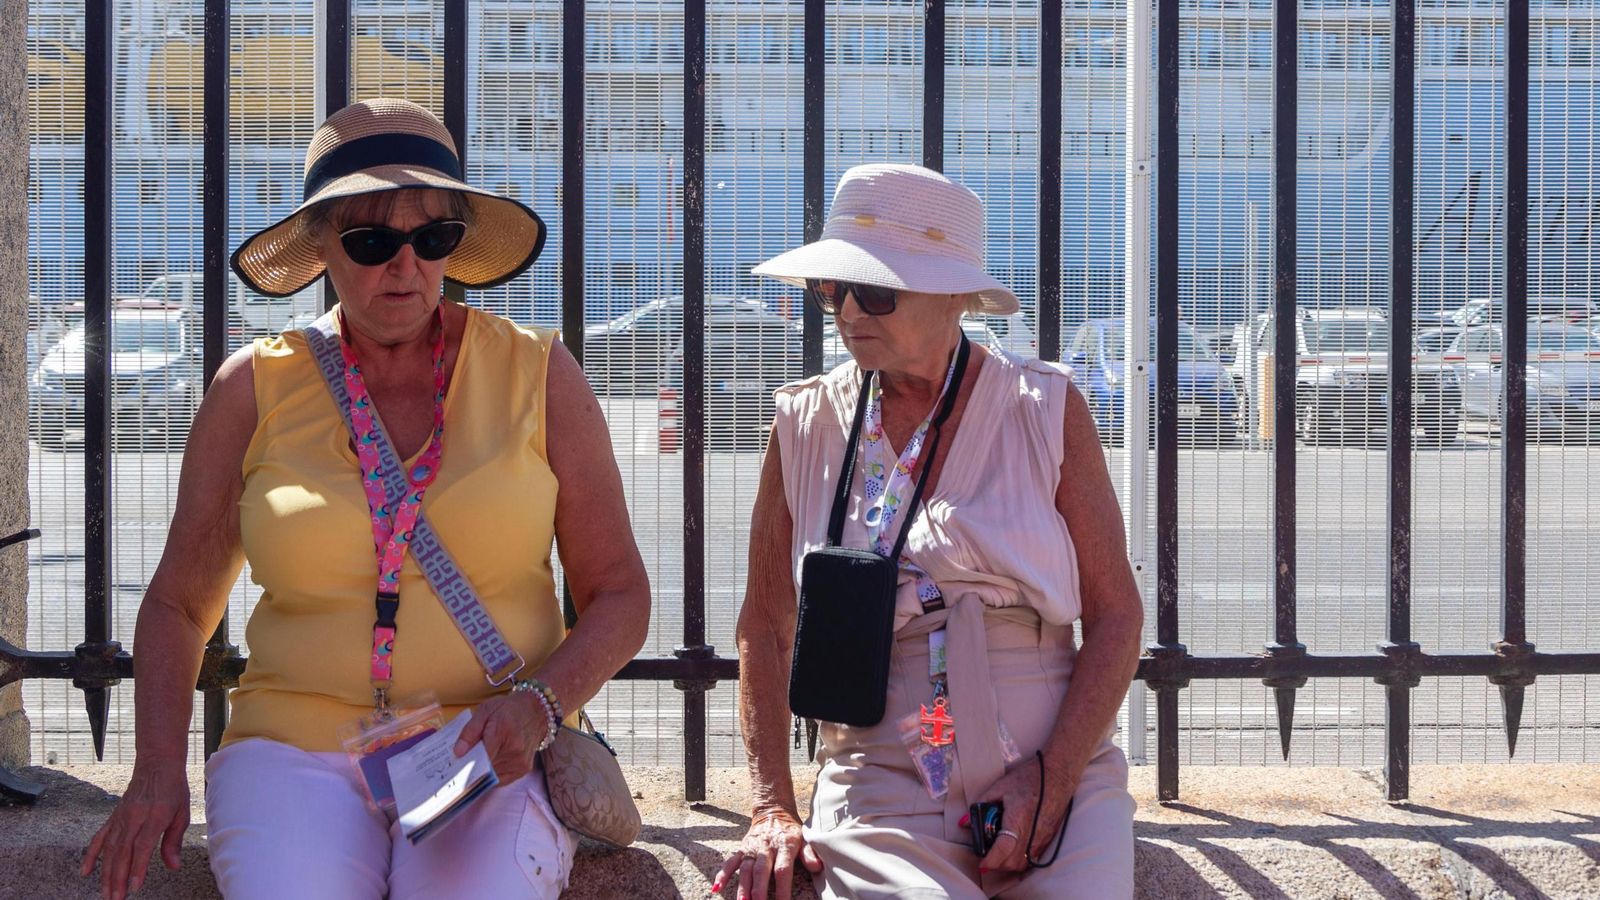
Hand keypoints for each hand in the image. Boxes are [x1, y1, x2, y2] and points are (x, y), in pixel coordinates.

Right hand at [81, 761, 190, 898]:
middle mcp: (134, 817)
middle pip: (123, 851)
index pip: (143, 846)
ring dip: (106, 872)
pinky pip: (99, 837)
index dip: (138, 867)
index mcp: (155, 815)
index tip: (134, 887)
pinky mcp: (114, 817)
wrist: (157, 764)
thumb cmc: (173, 789)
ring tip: (106, 892)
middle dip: (118, 877)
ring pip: (110, 849)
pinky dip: (91, 855)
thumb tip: (173, 866)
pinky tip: (85, 871)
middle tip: (116, 898)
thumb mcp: (182, 813)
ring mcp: (121, 817)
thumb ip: (174, 840)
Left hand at [453, 692, 550, 782]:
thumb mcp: (485, 711)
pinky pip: (501, 779)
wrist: (537, 711)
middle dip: (472, 767)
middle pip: (484, 769)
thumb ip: (470, 731)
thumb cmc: (509, 709)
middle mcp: (514, 751)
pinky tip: (490, 762)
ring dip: (482, 771)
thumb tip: (458, 752)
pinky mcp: (523, 770)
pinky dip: (492, 774)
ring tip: (478, 759)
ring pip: (492, 777)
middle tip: (462, 761)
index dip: (465, 764)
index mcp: (503, 732)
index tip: (454, 766)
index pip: (479, 758)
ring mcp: (520, 763)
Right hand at [713, 807, 821, 899]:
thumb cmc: (791, 831)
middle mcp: (766, 848)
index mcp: (784, 846)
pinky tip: (717, 887)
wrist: (773, 811)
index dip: (783, 888)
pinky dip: (722, 874)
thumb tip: (817, 867)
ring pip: (745, 869)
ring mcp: (752, 848)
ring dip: (742, 886)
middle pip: (761, 870)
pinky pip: (730, 862)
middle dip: (759, 890)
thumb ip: (810, 854)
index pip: (783, 869)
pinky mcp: (741, 849)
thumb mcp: (805, 838)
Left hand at [969, 755, 1073, 874]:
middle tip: (986, 856)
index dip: (991, 860)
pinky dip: (1020, 860)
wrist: (1058, 775)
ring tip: (998, 854)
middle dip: (997, 865)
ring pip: (1023, 864)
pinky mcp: (1048, 839)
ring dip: (1008, 865)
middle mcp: (1032, 832)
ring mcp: (1042, 838)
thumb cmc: (1029, 778)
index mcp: (1018, 817)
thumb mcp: (1000, 787)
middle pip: (1012, 862)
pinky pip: (1032, 859)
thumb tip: (964, 823)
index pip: (1004, 848)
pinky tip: (1012, 850)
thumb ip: (980, 805)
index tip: (981, 864)